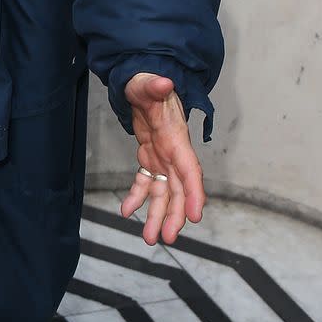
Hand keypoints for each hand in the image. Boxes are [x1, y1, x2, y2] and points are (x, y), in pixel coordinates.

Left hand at [119, 72, 205, 245]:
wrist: (142, 85)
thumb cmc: (146, 84)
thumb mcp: (146, 83)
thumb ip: (154, 85)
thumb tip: (163, 83)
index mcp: (176, 139)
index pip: (190, 170)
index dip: (194, 193)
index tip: (195, 216)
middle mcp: (173, 153)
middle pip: (179, 190)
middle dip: (174, 215)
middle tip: (166, 238)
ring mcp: (163, 159)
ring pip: (163, 193)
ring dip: (157, 215)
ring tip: (149, 238)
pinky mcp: (150, 160)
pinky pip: (145, 183)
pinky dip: (137, 198)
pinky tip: (126, 211)